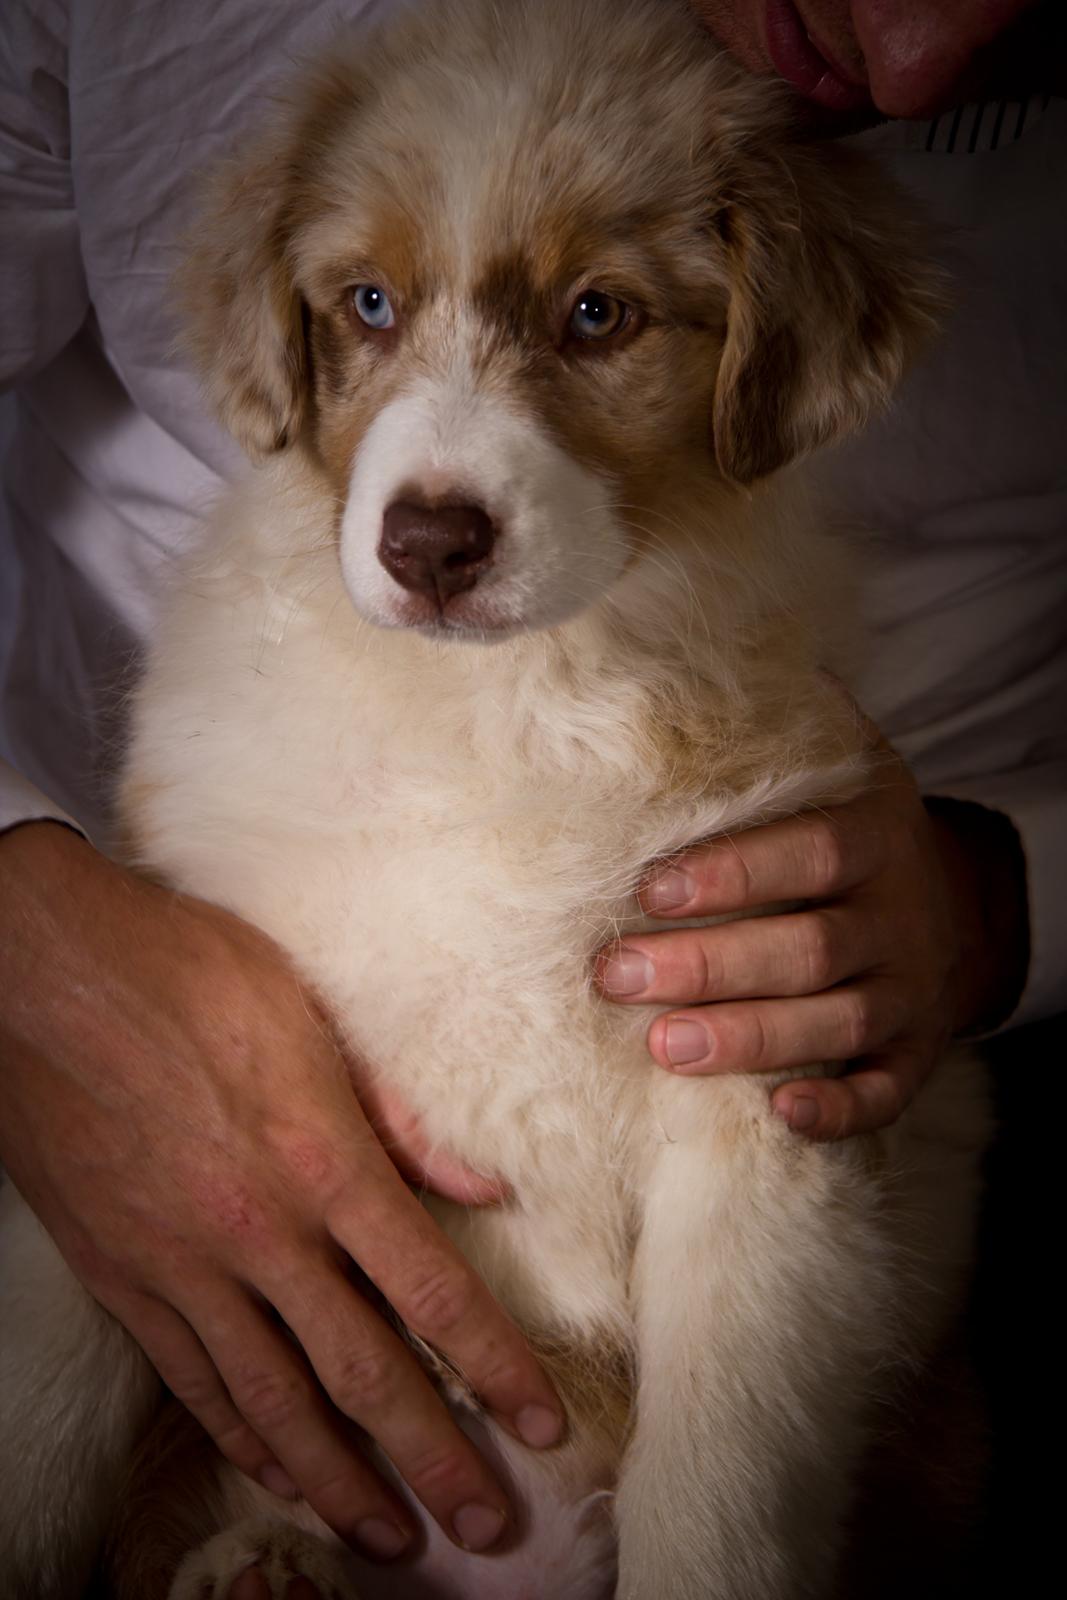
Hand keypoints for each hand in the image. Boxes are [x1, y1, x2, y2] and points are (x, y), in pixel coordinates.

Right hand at [0, 824, 561, 1559]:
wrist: (44, 973)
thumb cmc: (187, 972)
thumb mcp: (312, 1020)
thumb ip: (399, 1117)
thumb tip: (483, 1185)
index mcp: (320, 1160)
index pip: (431, 1291)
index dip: (495, 1368)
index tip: (540, 1426)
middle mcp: (258, 1232)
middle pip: (363, 1370)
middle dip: (434, 1457)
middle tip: (487, 1526)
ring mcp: (181, 1264)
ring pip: (274, 1401)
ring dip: (340, 1480)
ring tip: (391, 1537)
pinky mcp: (120, 1275)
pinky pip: (191, 1378)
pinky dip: (240, 1436)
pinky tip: (279, 1472)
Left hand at [597, 733, 1027, 1139]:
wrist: (952, 900)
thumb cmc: (850, 829)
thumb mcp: (836, 763)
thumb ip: (777, 725)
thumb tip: (674, 659)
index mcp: (875, 834)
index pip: (809, 852)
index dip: (734, 873)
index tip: (650, 887)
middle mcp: (900, 914)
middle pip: (808, 948)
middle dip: (710, 965)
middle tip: (616, 975)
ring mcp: (912, 990)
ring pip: (837, 1024)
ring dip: (752, 1039)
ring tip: (664, 1047)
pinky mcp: (916, 1051)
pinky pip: (887, 1091)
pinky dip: (840, 1109)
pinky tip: (782, 1115)